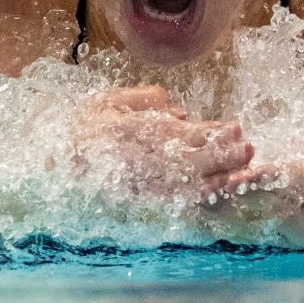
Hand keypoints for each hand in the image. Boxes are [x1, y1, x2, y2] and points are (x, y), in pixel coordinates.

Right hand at [72, 86, 271, 201]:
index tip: (237, 128)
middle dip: (227, 154)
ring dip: (222, 177)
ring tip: (243, 170)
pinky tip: (218, 193)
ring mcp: (146, 183)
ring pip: (194, 182)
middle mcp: (148, 159)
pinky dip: (202, 198)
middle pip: (199, 158)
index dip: (216, 132)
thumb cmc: (82, 125)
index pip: (189, 132)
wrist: (53, 160)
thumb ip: (147, 101)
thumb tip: (181, 113)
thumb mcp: (111, 100)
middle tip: (250, 148)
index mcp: (142, 131)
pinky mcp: (143, 201)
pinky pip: (178, 202)